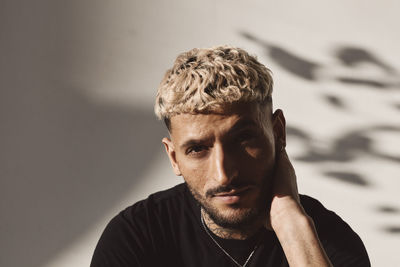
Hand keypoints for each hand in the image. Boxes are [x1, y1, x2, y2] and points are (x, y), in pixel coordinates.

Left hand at [264, 110, 303, 229]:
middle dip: (279, 132)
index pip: (276, 158)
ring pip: (280, 138)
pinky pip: (280, 137)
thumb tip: (265, 224)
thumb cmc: (274, 217)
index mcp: (280, 177)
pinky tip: (277, 113)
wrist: (284, 215)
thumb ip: (268, 212)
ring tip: (277, 111)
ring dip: (279, 125)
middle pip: (280, 144)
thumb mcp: (269, 210)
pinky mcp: (282, 158)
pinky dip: (279, 125)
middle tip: (277, 117)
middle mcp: (284, 166)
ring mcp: (283, 161)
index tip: (275, 140)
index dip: (276, 148)